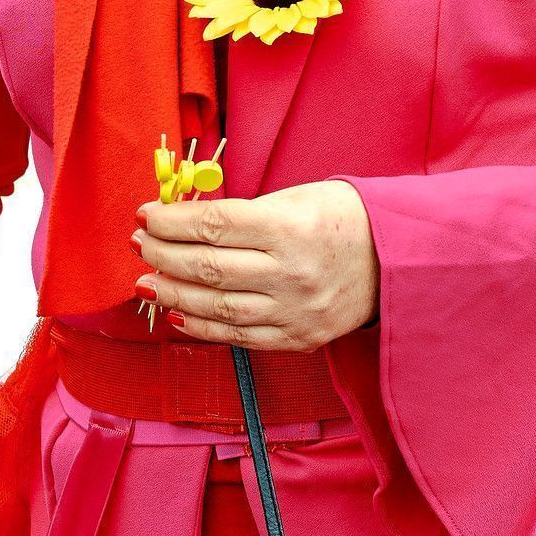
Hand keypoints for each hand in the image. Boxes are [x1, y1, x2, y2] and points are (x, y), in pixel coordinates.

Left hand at [133, 181, 378, 351]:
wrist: (396, 259)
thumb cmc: (340, 218)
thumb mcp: (295, 197)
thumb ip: (243, 213)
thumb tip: (184, 223)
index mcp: (290, 227)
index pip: (214, 226)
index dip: (171, 222)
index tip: (146, 215)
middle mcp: (291, 272)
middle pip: (208, 267)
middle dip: (163, 255)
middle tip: (139, 244)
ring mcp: (295, 311)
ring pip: (217, 308)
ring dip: (173, 294)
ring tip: (146, 282)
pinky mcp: (298, 338)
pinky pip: (239, 337)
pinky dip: (203, 327)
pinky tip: (178, 313)